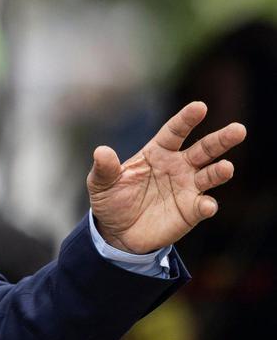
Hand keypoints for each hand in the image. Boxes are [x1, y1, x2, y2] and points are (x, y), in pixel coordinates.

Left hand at [87, 101, 246, 254]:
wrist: (117, 232)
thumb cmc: (112, 200)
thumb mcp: (101, 184)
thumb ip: (104, 168)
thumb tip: (101, 151)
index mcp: (157, 152)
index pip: (175, 132)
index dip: (186, 119)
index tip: (199, 107)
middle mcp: (178, 166)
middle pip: (204, 149)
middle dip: (221, 139)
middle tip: (238, 129)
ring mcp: (188, 188)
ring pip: (210, 175)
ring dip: (219, 171)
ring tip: (226, 167)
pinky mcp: (191, 211)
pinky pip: (204, 206)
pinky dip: (207, 205)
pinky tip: (206, 205)